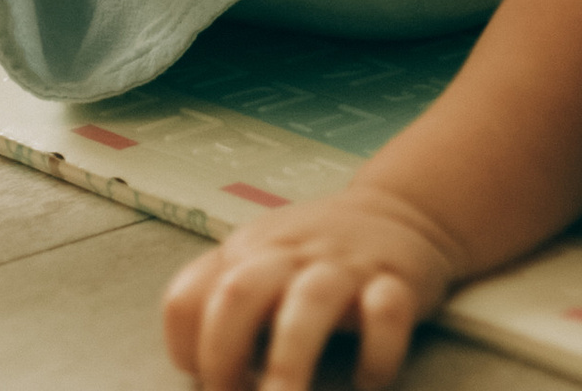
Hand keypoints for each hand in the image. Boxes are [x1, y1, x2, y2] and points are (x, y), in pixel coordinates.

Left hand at [162, 181, 455, 390]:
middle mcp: (290, 256)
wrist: (396, 207)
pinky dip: (377, 351)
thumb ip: (229, 302)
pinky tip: (368, 380)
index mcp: (248, 254)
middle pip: (239, 292)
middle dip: (224, 354)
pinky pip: (386, 311)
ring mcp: (342, 266)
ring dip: (290, 362)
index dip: (185, 347)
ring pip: (309, 303)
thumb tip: (200, 375)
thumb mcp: (262, 258)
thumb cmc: (316, 251)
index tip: (204, 381)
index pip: (189, 295)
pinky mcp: (395, 280)